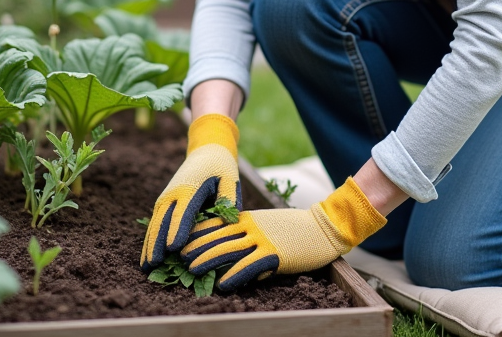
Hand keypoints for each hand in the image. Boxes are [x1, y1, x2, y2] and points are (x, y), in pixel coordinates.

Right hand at [140, 113, 240, 270]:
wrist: (207, 152)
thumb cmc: (222, 168)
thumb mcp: (230, 178)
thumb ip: (229, 198)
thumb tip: (229, 220)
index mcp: (190, 187)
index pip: (183, 212)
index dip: (178, 230)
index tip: (173, 249)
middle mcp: (173, 193)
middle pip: (163, 221)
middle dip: (158, 243)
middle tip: (154, 265)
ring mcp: (165, 198)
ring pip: (155, 224)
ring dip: (149, 246)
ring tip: (145, 268)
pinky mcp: (163, 203)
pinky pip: (154, 224)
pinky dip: (149, 241)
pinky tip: (147, 258)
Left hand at [180, 176, 385, 290]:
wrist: (324, 227)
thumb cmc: (296, 227)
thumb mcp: (267, 224)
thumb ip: (248, 231)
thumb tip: (229, 246)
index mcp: (249, 218)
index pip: (217, 224)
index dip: (197, 234)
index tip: (180, 242)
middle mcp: (252, 227)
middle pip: (218, 237)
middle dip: (196, 247)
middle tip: (177, 258)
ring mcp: (263, 239)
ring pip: (229, 250)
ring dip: (208, 260)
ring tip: (191, 270)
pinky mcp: (275, 254)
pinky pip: (250, 265)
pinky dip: (235, 274)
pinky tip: (223, 283)